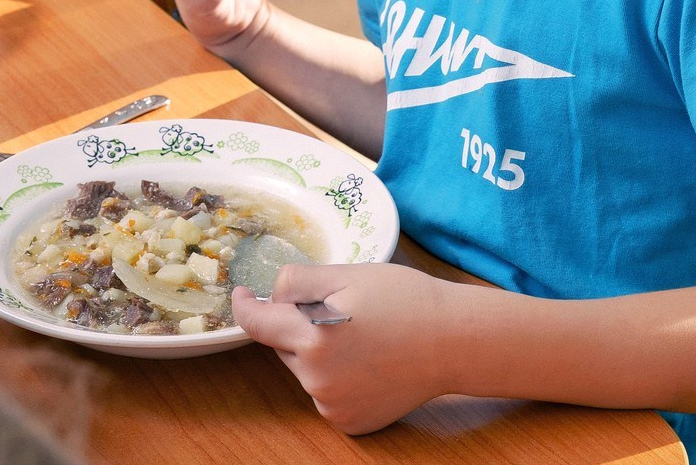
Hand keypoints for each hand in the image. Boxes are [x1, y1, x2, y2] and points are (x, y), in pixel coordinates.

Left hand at [233, 262, 453, 433]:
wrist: (454, 341)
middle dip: (298, 325)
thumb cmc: (406, 300)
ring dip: (316, 352)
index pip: (257, 325)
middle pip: (284, 345)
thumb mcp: (348, 274)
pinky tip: (367, 363)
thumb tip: (269, 295)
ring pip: (305, 369)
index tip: (241, 296)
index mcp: (313, 339)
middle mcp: (317, 380)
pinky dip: (335, 377)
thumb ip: (298, 280)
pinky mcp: (348, 422)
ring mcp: (333, 406)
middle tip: (341, 309)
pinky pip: (325, 393)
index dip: (244, 307)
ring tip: (362, 337)